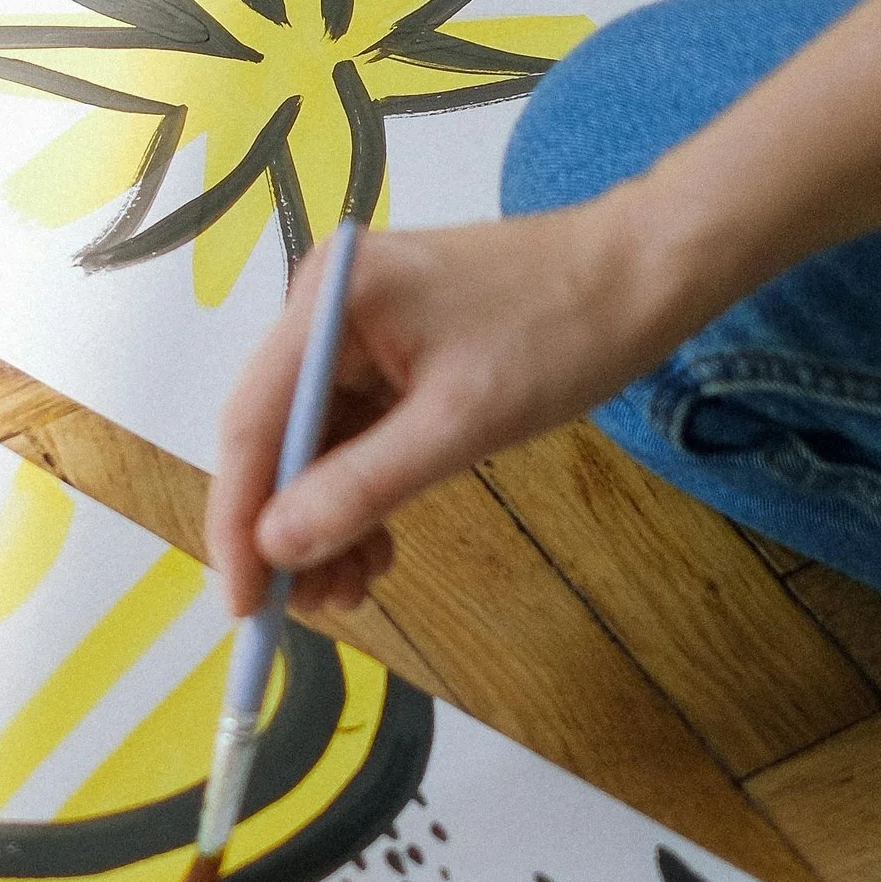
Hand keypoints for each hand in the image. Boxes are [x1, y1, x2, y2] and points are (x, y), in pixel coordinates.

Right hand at [204, 196, 671, 620]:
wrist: (642, 274)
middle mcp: (324, 305)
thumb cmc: (561, 333)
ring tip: (355, 587)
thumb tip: (276, 549)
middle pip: (274, 435)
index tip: (243, 604)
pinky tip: (377, 546)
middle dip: (288, 528)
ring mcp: (354, 326)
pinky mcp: (388, 348)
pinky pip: (353, 432)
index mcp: (329, 301)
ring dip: (326, 519)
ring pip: (313, 443)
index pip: (249, 423)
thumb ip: (362, 486)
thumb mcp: (461, 423)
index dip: (237, 521)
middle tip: (315, 608)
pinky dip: (361, 491)